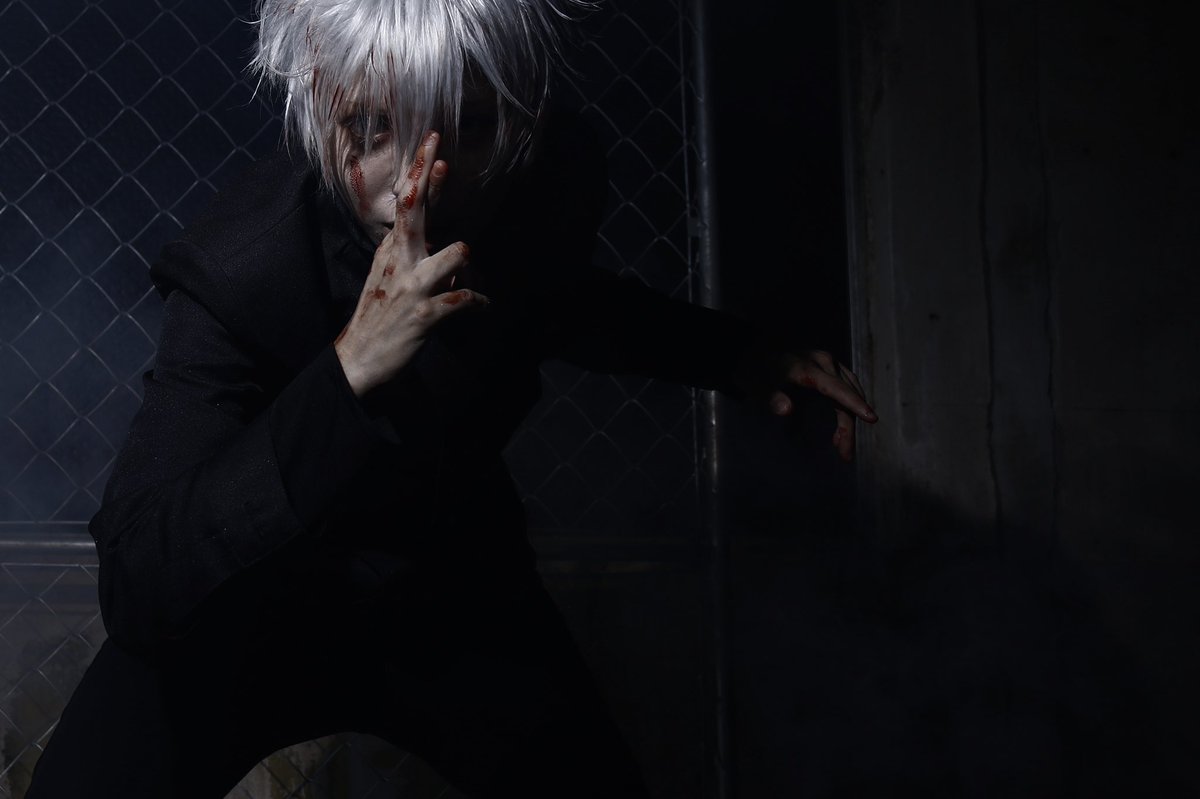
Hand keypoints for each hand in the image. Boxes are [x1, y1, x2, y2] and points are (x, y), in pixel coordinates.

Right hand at [333, 131, 488, 396]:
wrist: (361, 356)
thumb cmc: (381, 313)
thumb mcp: (391, 275)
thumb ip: (414, 253)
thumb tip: (448, 246)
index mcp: (393, 248)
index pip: (407, 202)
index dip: (420, 172)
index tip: (432, 142)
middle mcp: (400, 260)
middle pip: (414, 213)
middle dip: (429, 183)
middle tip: (442, 156)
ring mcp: (412, 287)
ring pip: (451, 257)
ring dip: (462, 259)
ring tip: (468, 268)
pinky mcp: (424, 314)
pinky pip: (461, 300)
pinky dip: (479, 302)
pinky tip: (486, 306)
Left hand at [733, 346, 876, 461]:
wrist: (757, 354)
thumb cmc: (759, 374)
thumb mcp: (760, 388)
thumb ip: (773, 399)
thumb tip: (786, 410)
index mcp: (806, 367)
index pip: (835, 388)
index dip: (854, 403)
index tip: (871, 418)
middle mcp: (823, 361)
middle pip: (845, 396)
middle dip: (848, 427)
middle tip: (845, 455)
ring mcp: (829, 362)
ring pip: (850, 393)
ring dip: (850, 421)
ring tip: (842, 447)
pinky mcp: (832, 367)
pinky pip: (847, 389)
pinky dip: (848, 409)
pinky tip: (840, 431)